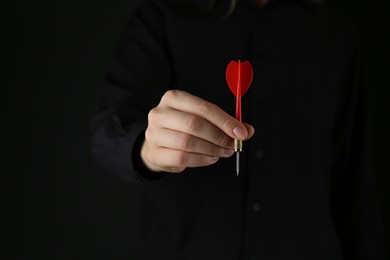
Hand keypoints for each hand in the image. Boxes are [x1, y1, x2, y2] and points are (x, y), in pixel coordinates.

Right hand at [140, 90, 254, 172]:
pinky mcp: (155, 153)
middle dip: (219, 137)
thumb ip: (223, 122)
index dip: (224, 121)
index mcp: (173, 98)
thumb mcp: (201, 119)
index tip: (241, 132)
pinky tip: (211, 158)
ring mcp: (154, 133)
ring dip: (212, 149)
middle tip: (233, 145)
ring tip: (223, 152)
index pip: (203, 108)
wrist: (156, 146)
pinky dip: (201, 160)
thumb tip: (247, 130)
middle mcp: (160, 113)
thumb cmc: (182, 128)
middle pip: (194, 124)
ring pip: (188, 142)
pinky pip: (182, 158)